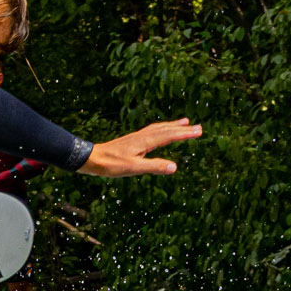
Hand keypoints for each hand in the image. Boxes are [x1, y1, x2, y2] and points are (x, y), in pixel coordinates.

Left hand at [78, 119, 202, 176]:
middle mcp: (142, 136)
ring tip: (185, 122)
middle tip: (199, 127)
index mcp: (145, 141)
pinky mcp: (133, 140)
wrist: (92, 158)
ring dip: (173, 125)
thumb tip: (174, 167)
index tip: (199, 131)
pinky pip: (152, 131)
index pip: (169, 135)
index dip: (185, 134)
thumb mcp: (133, 168)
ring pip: (159, 128)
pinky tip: (161, 132)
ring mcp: (137, 137)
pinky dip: (161, 129)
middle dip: (183, 128)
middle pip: (166, 129)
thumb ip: (154, 167)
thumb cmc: (111, 164)